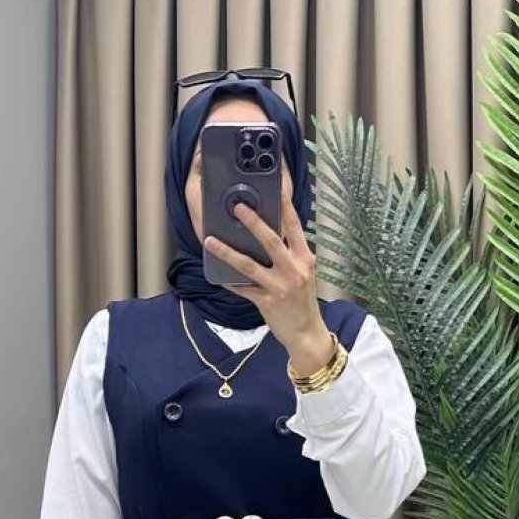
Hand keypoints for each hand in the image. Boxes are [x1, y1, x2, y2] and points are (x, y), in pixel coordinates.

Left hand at [203, 180, 334, 375]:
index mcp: (304, 258)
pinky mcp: (267, 301)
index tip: (277, 185)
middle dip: (253, 222)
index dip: (286, 204)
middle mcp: (294, 269)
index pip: (295, 225)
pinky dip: (230, 281)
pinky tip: (217, 274)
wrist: (307, 333)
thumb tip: (268, 234)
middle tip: (238, 206)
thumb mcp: (303, 272)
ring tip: (211, 240)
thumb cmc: (303, 301)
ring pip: (249, 264)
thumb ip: (290, 254)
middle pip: (271, 240)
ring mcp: (280, 286)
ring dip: (227, 251)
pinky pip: (243, 288)